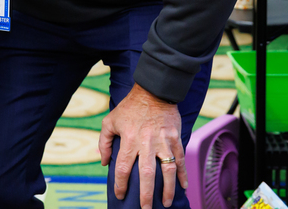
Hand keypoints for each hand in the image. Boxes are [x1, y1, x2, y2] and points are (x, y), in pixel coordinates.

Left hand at [99, 84, 185, 208]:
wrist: (154, 91)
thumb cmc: (129, 107)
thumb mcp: (110, 121)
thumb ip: (104, 142)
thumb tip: (104, 163)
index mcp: (129, 139)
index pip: (123, 168)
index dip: (121, 184)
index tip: (121, 195)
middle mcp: (146, 143)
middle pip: (147, 175)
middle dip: (146, 195)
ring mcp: (162, 141)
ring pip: (167, 170)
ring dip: (168, 189)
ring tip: (167, 203)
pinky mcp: (175, 138)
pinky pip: (180, 159)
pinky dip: (182, 173)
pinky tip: (183, 186)